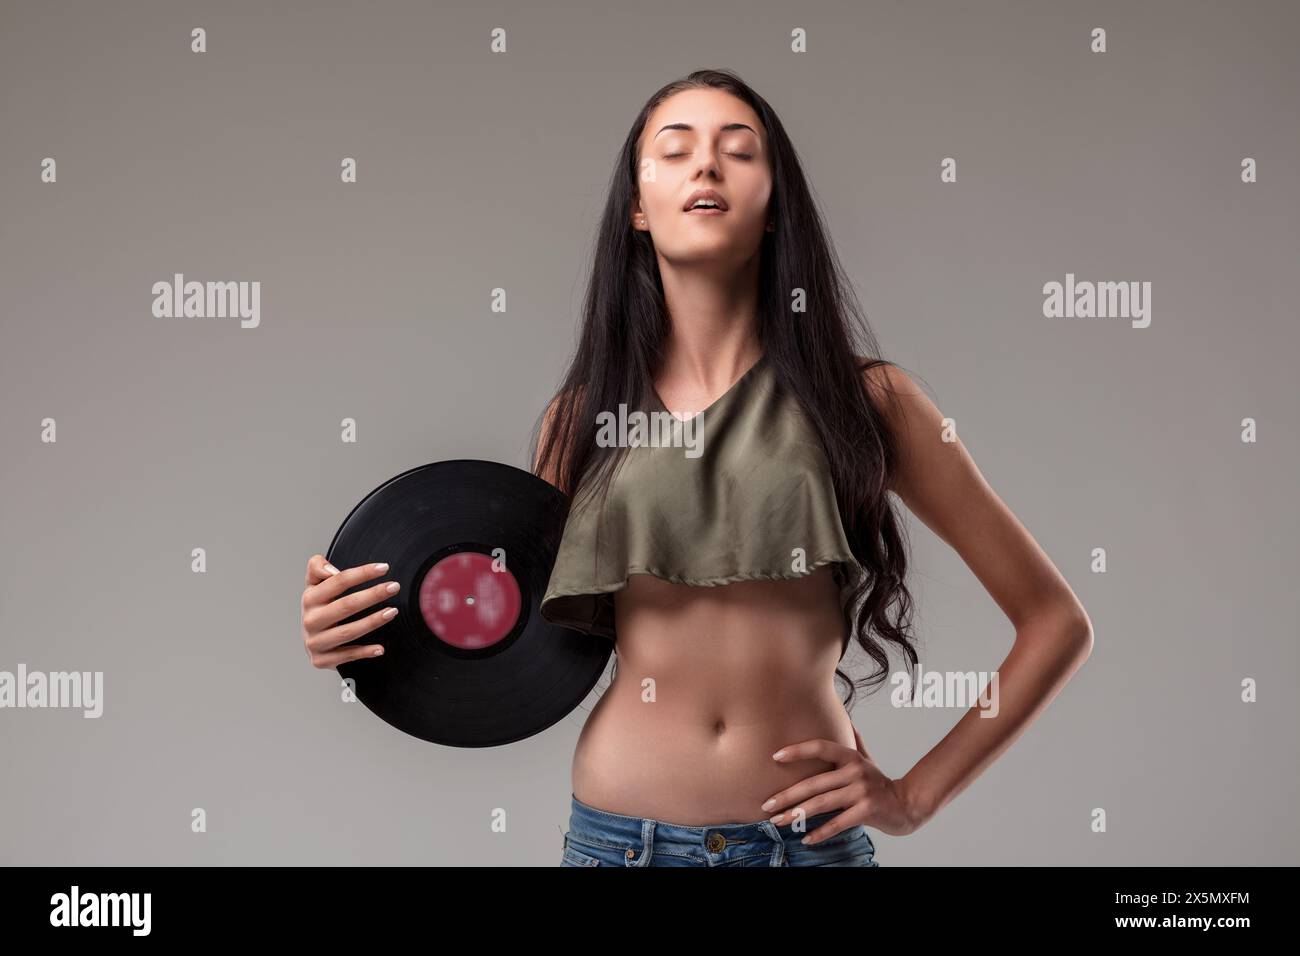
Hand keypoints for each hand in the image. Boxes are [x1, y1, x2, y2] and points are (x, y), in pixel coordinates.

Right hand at [300, 554, 400, 668]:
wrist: (311, 641)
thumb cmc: (319, 608)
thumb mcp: (313, 585)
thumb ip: (317, 567)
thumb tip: (332, 570)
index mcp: (309, 598)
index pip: (338, 582)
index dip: (362, 573)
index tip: (384, 568)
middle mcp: (310, 620)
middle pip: (346, 605)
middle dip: (373, 595)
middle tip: (394, 587)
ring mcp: (315, 642)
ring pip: (348, 632)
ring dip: (373, 622)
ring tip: (392, 612)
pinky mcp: (321, 660)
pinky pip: (346, 656)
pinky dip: (364, 652)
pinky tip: (381, 648)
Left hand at [762, 725, 923, 841]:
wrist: (907, 804)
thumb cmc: (878, 781)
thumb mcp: (866, 758)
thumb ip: (854, 739)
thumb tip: (844, 716)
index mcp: (851, 756)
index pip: (820, 747)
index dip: (797, 750)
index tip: (775, 756)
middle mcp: (855, 770)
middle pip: (814, 783)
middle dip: (787, 796)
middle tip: (766, 805)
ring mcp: (861, 791)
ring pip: (821, 803)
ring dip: (796, 814)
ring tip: (778, 822)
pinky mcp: (866, 811)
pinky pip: (837, 823)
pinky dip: (820, 832)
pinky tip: (805, 839)